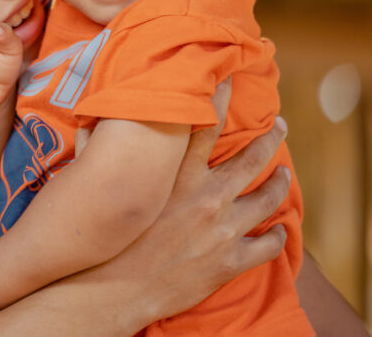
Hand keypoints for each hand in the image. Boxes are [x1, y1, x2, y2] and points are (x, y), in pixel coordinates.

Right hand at [102, 111, 292, 325]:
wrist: (116, 290)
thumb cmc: (108, 239)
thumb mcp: (101, 188)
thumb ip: (96, 152)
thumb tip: (86, 124)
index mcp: (178, 176)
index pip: (207, 126)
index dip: (222, 99)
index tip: (233, 81)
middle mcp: (207, 197)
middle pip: (252, 159)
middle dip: (271, 138)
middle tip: (280, 125)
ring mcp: (223, 230)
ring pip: (268, 198)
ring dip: (280, 183)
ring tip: (285, 174)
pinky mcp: (230, 262)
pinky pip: (268, 245)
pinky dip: (277, 235)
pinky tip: (279, 230)